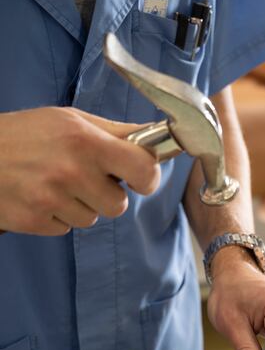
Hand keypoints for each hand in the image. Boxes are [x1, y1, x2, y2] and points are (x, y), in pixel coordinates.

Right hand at [0, 107, 160, 234]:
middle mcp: (71, 171)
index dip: (148, 178)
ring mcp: (52, 199)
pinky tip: (41, 196)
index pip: (143, 169)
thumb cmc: (26, 134)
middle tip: (83, 176)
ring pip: (92, 219)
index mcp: (86, 140)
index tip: (142, 179)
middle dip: (106, 194)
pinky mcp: (35, 220)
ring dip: (80, 206)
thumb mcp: (70, 120)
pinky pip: (66, 228)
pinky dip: (58, 216)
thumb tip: (155, 138)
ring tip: (55, 184)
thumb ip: (115, 132)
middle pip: (118, 204)